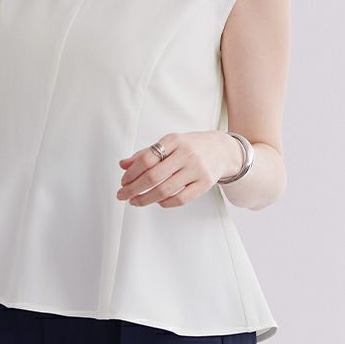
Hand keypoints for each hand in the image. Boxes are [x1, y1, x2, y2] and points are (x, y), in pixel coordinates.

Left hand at [115, 131, 241, 207]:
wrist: (222, 149)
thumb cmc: (191, 146)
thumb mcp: (169, 143)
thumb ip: (146, 154)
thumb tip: (123, 165)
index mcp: (173, 140)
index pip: (146, 158)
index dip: (131, 173)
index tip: (123, 182)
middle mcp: (185, 154)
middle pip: (153, 176)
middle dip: (133, 189)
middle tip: (122, 195)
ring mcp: (197, 169)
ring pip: (165, 190)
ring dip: (145, 199)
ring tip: (135, 201)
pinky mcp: (205, 183)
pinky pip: (181, 199)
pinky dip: (165, 203)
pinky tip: (157, 202)